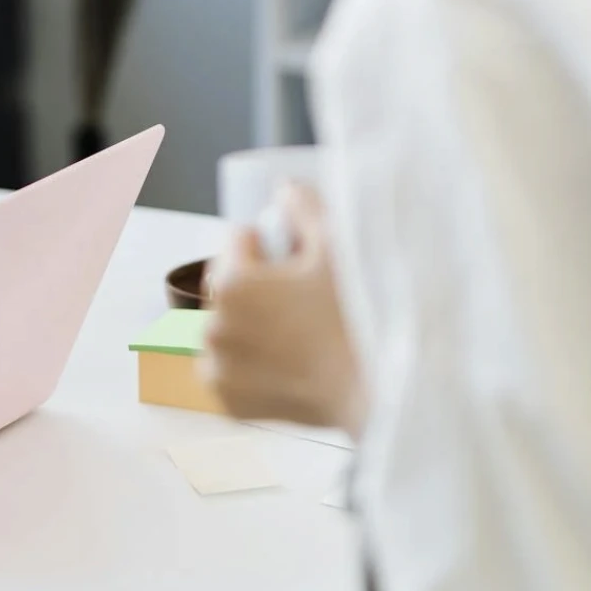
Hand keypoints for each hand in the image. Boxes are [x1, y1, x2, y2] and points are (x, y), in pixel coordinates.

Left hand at [201, 184, 365, 430]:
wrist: (378, 390)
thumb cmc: (358, 317)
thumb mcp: (337, 246)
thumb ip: (305, 206)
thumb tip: (284, 189)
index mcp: (232, 284)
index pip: (237, 240)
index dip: (269, 245)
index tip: (296, 262)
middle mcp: (213, 327)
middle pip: (228, 285)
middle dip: (255, 285)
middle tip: (300, 299)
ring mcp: (219, 369)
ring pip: (228, 325)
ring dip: (249, 323)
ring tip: (296, 331)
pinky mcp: (229, 401)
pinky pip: (231, 367)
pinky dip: (249, 363)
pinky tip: (286, 360)